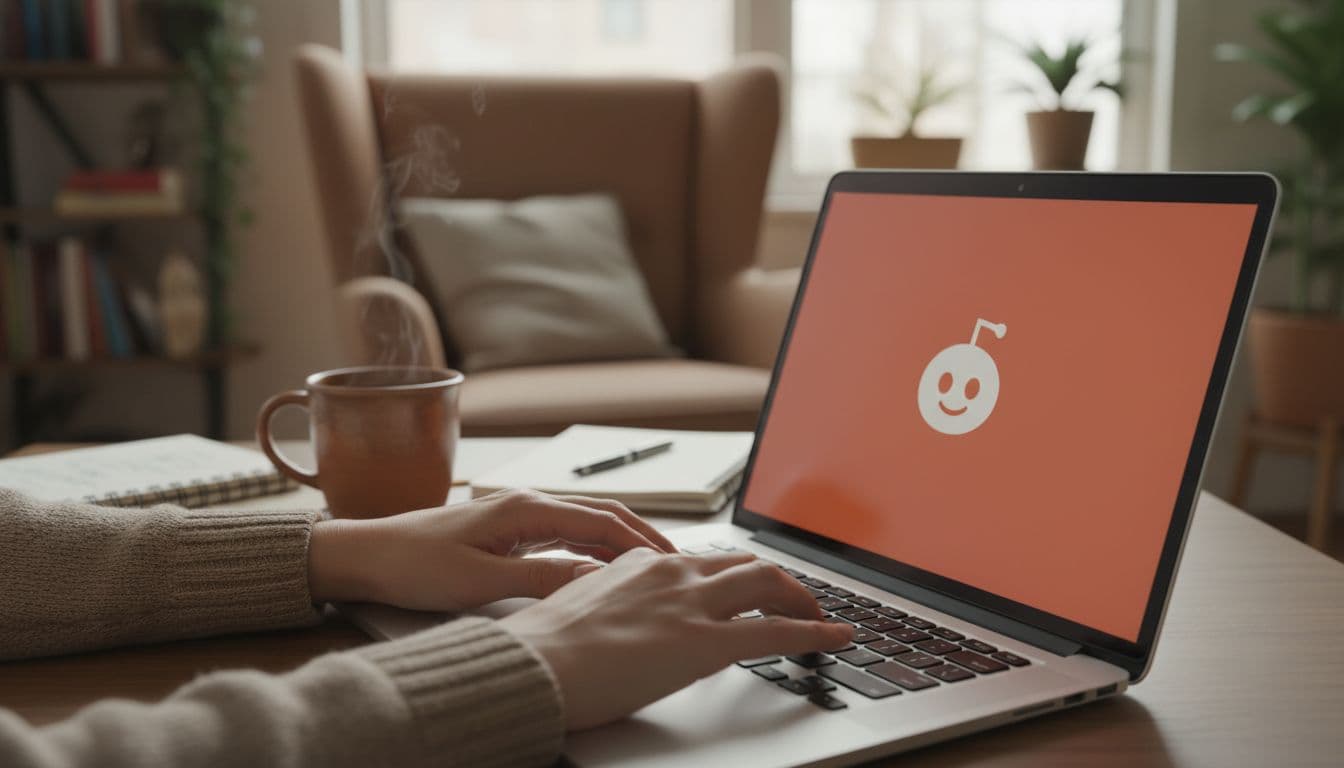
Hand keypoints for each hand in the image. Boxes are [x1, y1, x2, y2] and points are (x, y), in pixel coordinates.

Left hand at [307, 489, 676, 610]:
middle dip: (642, 536)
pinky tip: (603, 566)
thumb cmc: (415, 564)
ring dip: (619, 541)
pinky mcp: (509, 528)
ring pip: (585, 522)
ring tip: (651, 566)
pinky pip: (564, 533)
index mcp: (527, 508)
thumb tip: (594, 581)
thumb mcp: (482, 581)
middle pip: (601, 515)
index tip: (672, 560)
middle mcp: (527, 502)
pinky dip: (593, 547)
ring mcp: (519, 513)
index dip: (642, 540)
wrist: (369, 555)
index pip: (602, 520)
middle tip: (676, 562)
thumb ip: (542, 578)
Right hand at [498, 548, 853, 729]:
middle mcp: (672, 572)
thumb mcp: (585, 615)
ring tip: (821, 619)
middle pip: (745, 564)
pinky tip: (835, 639)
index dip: (734, 579)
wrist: (533, 666)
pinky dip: (815, 632)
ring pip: (768, 583)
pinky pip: (776, 630)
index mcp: (640, 563)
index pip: (702, 563)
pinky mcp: (705, 640)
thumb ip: (620, 612)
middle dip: (780, 580)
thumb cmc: (545, 651)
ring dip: (802, 599)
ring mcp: (692, 602)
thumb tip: (636, 631)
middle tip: (798, 600)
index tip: (746, 591)